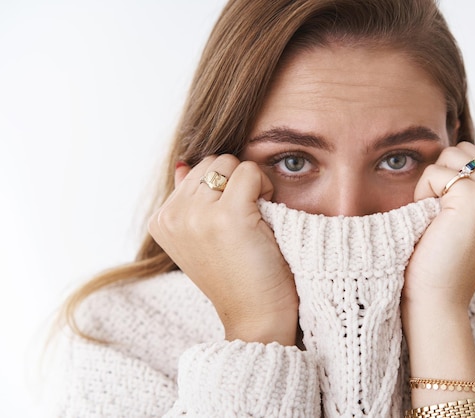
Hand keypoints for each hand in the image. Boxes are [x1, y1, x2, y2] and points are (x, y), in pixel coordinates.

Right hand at [148, 154, 298, 345]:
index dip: (223, 187)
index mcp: (161, 220)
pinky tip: (266, 217)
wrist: (256, 317)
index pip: (195, 169)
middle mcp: (172, 215)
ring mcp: (196, 215)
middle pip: (212, 160)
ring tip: (255, 218)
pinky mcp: (227, 215)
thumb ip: (188, 199)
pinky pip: (250, 172)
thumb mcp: (201, 236)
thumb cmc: (237, 276)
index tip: (231, 222)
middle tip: (247, 217)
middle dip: (234, 179)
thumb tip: (183, 163)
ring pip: (229, 162)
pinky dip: (265, 187)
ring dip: (250, 182)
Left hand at [401, 143, 474, 405]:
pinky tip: (431, 222)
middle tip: (441, 216)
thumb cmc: (445, 259)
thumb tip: (457, 146)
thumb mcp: (470, 216)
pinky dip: (423, 193)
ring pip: (449, 157)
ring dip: (432, 183)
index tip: (452, 216)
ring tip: (436, 218)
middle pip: (464, 149)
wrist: (438, 297)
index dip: (451, 178)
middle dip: (443, 175)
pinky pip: (435, 172)